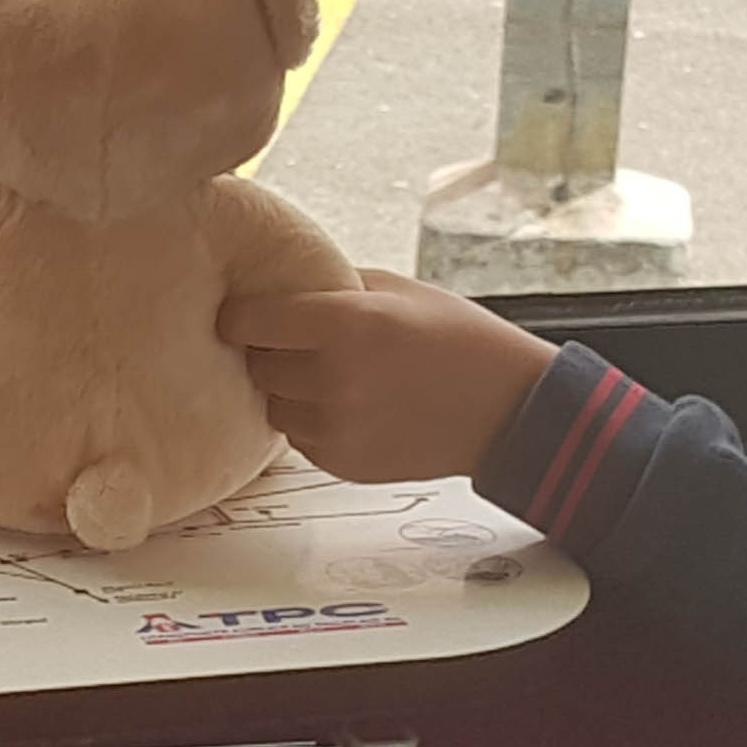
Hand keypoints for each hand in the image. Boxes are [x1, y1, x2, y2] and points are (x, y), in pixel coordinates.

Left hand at [218, 268, 558, 481]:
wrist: (507, 409)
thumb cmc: (455, 338)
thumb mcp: (395, 289)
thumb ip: (331, 286)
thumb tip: (273, 284)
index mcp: (346, 324)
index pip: (249, 321)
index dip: (239, 315)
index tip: (240, 313)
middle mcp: (335, 378)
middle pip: (258, 364)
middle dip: (268, 351)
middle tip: (292, 342)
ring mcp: (338, 426)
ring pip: (274, 405)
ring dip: (288, 389)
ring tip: (326, 375)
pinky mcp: (342, 462)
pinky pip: (298, 437)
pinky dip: (310, 420)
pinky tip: (346, 404)